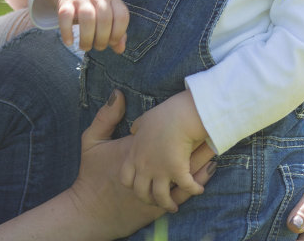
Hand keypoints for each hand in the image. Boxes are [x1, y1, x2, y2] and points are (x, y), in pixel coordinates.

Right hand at [45, 0, 128, 51]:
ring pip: (87, 17)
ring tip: (85, 46)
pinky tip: (69, 42)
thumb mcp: (110, 18)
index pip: (122, 16)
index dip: (118, 33)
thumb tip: (120, 49)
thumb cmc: (96, 11)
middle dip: (102, 39)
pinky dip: (67, 31)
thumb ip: (117, 34)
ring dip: (87, 37)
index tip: (111, 42)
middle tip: (97, 46)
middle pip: (104, 18)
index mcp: (113, 0)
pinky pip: (65, 15)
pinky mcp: (65, 2)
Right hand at [70, 91, 213, 237]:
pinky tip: (201, 185)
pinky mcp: (156, 206)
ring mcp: (154, 187)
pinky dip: (193, 189)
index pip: (167, 135)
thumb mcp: (92, 142)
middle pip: (180, 153)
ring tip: (214, 157)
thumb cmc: (91, 176)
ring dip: (200, 168)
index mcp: (137, 150)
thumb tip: (117, 93)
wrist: (88, 210)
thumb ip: (105, 117)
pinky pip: (181, 195)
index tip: (197, 117)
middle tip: (214, 135)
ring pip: (183, 176)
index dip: (184, 127)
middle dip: (198, 145)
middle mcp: (148, 167)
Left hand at [122, 92, 207, 210]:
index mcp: (135, 155)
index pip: (126, 178)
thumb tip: (134, 130)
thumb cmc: (163, 114)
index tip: (140, 185)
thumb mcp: (143, 119)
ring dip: (168, 204)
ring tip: (174, 207)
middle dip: (148, 200)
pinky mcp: (177, 171)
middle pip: (141, 192)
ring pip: (160, 197)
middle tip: (156, 201)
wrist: (179, 114)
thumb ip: (137, 127)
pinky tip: (199, 190)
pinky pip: (186, 188)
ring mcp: (160, 171)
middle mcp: (144, 166)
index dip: (132, 185)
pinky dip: (194, 190)